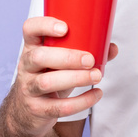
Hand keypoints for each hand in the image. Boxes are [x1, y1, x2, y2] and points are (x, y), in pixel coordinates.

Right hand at [9, 16, 118, 136]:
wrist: (29, 110)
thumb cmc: (49, 77)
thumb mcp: (62, 61)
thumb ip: (86, 51)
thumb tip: (111, 48)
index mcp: (33, 47)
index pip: (30, 29)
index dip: (44, 26)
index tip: (65, 28)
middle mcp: (26, 66)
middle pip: (39, 57)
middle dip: (67, 57)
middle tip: (90, 60)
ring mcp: (28, 88)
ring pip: (46, 82)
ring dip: (76, 78)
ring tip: (96, 76)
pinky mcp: (36, 109)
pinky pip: (58, 107)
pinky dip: (80, 102)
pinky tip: (95, 95)